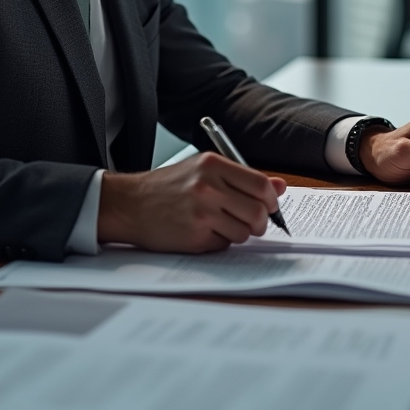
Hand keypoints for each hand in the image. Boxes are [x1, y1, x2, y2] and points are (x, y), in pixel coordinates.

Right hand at [96, 153, 286, 252]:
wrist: (130, 204)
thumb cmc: (167, 187)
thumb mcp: (202, 170)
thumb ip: (242, 177)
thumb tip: (280, 187)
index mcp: (213, 165)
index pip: (261, 184)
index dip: (271, 199)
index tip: (270, 206)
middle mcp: (208, 187)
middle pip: (257, 211)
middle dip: (260, 222)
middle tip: (252, 223)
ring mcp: (201, 213)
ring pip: (244, 232)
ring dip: (239, 233)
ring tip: (220, 224)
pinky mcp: (194, 237)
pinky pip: (224, 244)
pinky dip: (219, 242)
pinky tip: (203, 231)